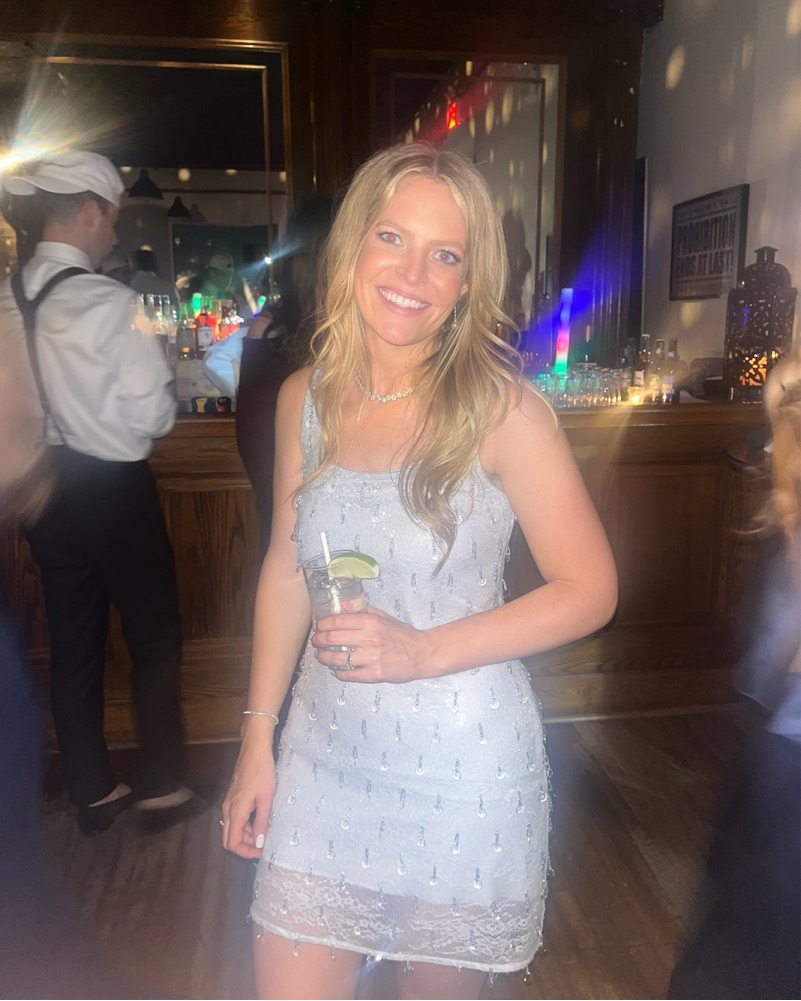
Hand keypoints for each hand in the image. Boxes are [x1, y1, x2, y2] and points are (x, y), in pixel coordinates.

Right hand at [221, 737, 275, 858]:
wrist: (255, 749)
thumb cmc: (262, 771)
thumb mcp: (266, 799)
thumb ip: (262, 822)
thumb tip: (260, 843)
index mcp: (236, 811)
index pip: (232, 843)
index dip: (246, 852)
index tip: (261, 851)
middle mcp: (228, 809)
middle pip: (229, 838)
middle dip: (245, 845)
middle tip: (263, 844)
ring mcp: (229, 802)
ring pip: (233, 828)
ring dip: (247, 834)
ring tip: (266, 830)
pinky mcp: (233, 796)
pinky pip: (236, 817)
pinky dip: (246, 823)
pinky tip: (260, 818)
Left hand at [311, 607, 430, 682]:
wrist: (421, 653)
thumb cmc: (403, 635)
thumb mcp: (385, 617)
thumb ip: (365, 612)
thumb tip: (344, 607)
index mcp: (371, 622)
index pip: (337, 621)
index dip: (322, 624)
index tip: (318, 627)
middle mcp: (370, 638)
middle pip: (333, 638)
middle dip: (319, 640)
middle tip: (316, 641)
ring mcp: (372, 657)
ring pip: (337, 658)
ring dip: (324, 657)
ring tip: (321, 656)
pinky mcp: (375, 674)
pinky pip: (349, 674)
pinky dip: (338, 672)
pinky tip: (336, 670)